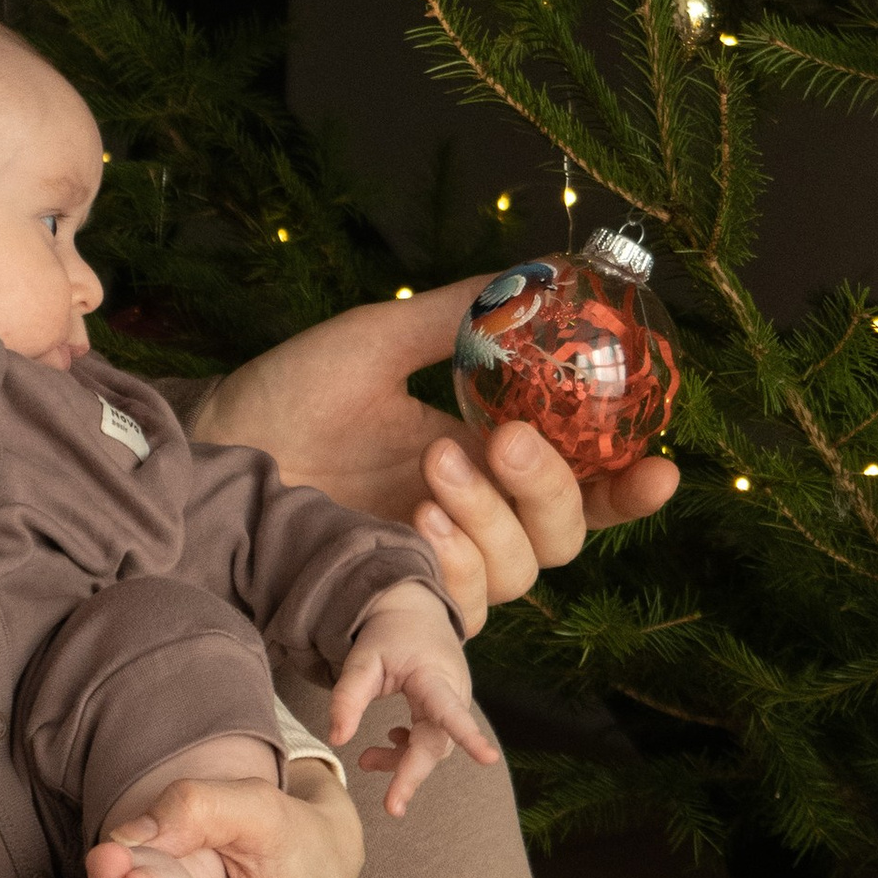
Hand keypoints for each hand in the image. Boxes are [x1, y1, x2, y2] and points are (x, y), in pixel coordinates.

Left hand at [185, 276, 677, 633]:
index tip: (664, 466)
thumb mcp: (382, 338)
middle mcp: (477, 517)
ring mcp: (439, 562)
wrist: (213, 444)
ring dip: (490, 518)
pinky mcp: (396, 599)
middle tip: (504, 439)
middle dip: (552, 487)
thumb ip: (460, 316)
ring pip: (519, 570)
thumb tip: (536, 270)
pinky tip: (415, 522)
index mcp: (490, 455)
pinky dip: (451, 563)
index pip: (586, 482)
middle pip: (566, 533)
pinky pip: (458, 607)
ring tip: (432, 468)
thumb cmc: (291, 393)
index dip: (631, 485)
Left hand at [329, 582, 502, 821]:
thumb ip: (347, 696)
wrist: (413, 609)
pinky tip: (389, 741)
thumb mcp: (363, 658)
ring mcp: (453, 700)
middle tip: (391, 807)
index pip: (451, 710)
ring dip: (402, 759)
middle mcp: (451, 691)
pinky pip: (432, 738)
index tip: (487, 759)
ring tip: (365, 760)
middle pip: (437, 743)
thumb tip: (336, 740)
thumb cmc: (389, 632)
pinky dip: (409, 748)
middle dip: (412, 773)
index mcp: (432, 675)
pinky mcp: (446, 707)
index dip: (468, 736)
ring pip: (432, 745)